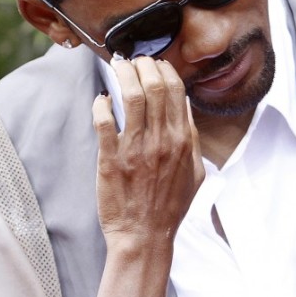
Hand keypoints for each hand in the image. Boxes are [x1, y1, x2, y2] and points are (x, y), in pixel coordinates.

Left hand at [93, 56, 203, 248]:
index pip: (176, 91)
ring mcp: (136, 149)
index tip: (154, 64)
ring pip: (131, 95)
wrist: (145, 236)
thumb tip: (184, 108)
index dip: (163, 70)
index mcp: (182, 141)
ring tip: (117, 67)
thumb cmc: (169, 206)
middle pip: (154, 86)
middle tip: (133, 60)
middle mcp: (162, 141)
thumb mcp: (195, 173)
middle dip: (142, 65)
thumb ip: (191, 139)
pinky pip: (104, 120)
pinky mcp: (111, 159)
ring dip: (122, 74)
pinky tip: (100, 100)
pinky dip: (100, 104)